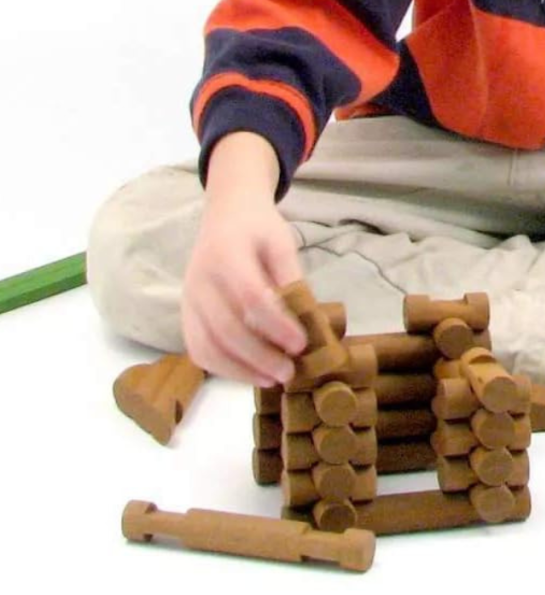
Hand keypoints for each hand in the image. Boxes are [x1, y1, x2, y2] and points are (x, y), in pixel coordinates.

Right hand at [182, 132, 306, 386]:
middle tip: (290, 372)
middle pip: (227, 328)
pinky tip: (251, 374)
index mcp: (227, 255)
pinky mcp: (186, 314)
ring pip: (207, 346)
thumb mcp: (282, 243)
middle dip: (261, 357)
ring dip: (241, 370)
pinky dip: (223, 368)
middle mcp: (200, 280)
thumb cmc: (258, 229)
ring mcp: (188, 299)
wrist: (225, 214)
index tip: (301, 344)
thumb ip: (292, 279)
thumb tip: (309, 322)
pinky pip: (198, 349)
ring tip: (273, 379)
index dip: (277, 325)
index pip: (251, 297)